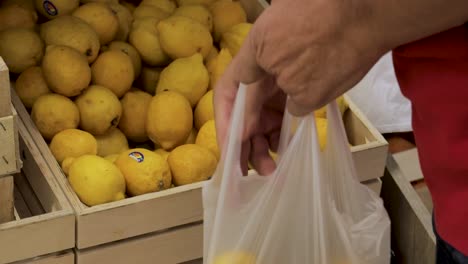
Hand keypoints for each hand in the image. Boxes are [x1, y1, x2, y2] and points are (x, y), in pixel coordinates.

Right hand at [214, 0, 384, 174]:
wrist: (374, 14)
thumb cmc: (342, 49)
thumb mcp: (309, 90)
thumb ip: (285, 109)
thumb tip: (283, 117)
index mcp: (256, 54)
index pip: (228, 94)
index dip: (226, 127)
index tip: (234, 156)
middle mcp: (262, 55)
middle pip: (246, 101)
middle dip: (248, 138)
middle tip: (259, 169)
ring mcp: (281, 59)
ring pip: (264, 101)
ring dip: (265, 132)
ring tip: (273, 164)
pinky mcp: (299, 65)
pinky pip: (280, 95)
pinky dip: (280, 118)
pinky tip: (285, 141)